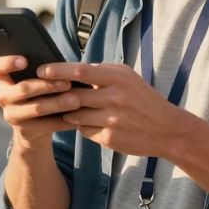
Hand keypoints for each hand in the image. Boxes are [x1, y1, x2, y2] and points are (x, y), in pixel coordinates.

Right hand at [0, 56, 76, 147]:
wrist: (35, 129)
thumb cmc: (39, 95)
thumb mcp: (35, 82)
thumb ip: (42, 73)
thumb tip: (62, 66)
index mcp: (4, 79)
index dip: (7, 63)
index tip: (24, 61)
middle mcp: (4, 97)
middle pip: (23, 89)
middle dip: (47, 85)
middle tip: (67, 83)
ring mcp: (12, 116)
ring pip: (36, 108)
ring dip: (58, 103)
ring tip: (76, 100)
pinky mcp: (25, 132)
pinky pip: (46, 126)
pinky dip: (64, 121)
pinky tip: (78, 116)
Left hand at [38, 62, 200, 157]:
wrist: (167, 129)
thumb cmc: (143, 99)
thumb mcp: (127, 78)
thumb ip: (101, 73)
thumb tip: (70, 70)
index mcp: (118, 77)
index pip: (79, 71)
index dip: (57, 71)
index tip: (41, 71)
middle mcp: (114, 97)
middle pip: (73, 95)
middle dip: (57, 96)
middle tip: (44, 94)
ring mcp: (112, 119)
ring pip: (75, 115)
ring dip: (68, 113)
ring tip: (69, 109)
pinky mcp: (110, 137)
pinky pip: (84, 130)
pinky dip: (82, 127)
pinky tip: (88, 123)